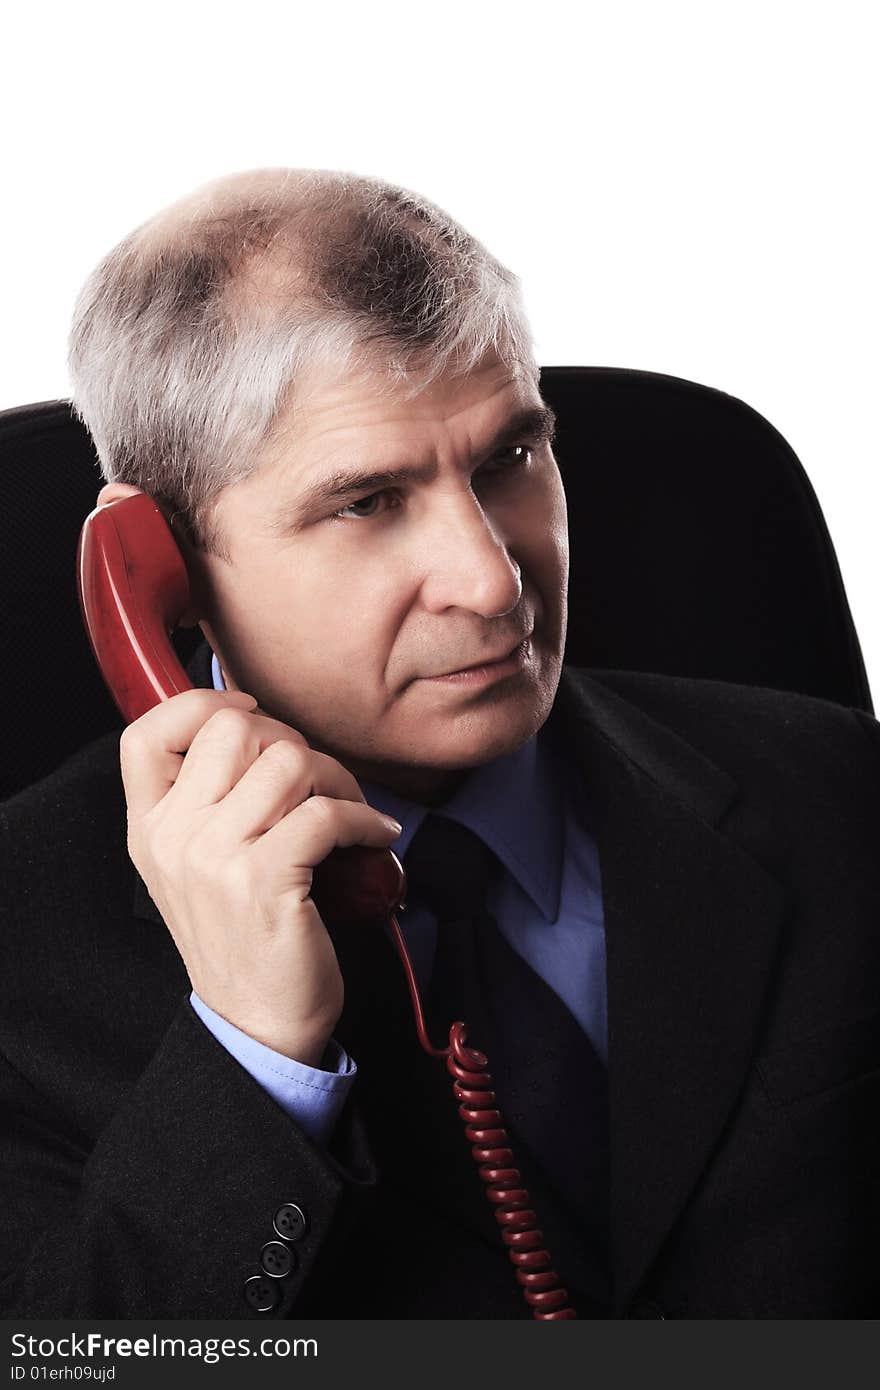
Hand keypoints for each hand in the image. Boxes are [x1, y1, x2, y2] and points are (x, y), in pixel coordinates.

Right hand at [119, 689, 401, 1065]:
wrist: (257, 1026)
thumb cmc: (244, 938)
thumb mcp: (198, 867)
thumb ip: (208, 803)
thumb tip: (258, 729)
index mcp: (150, 828)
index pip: (148, 733)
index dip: (203, 704)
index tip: (252, 714)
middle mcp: (173, 837)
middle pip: (234, 728)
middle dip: (293, 740)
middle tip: (319, 781)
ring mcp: (215, 858)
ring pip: (287, 761)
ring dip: (336, 778)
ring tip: (349, 810)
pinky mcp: (265, 880)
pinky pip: (325, 812)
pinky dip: (365, 819)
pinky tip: (375, 838)